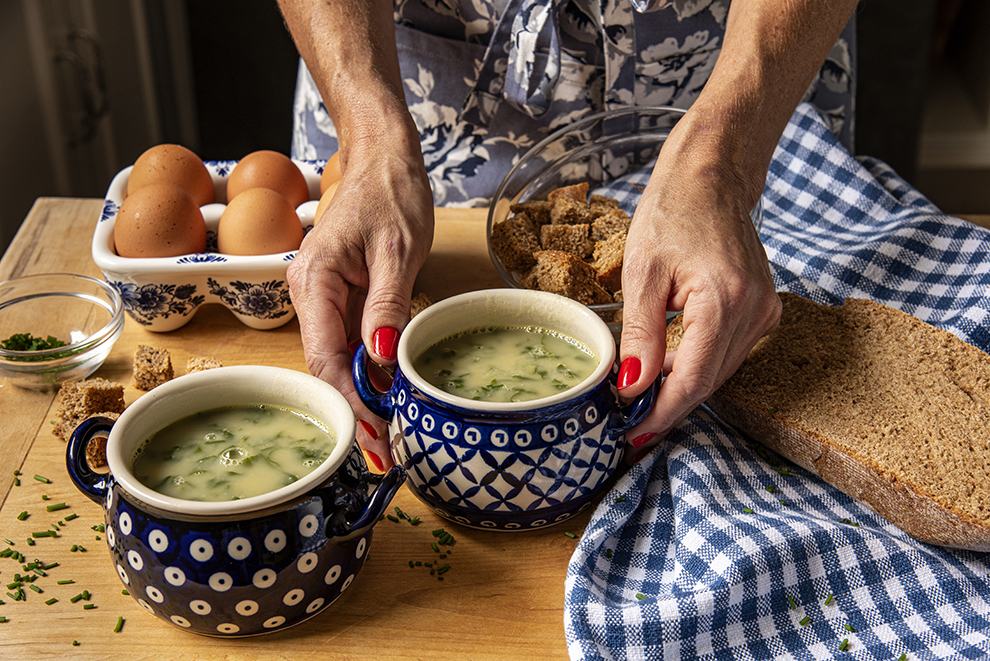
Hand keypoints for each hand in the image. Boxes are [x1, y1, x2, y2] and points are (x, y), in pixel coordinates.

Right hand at [287, 144, 433, 470]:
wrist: (385, 161)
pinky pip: (349, 345)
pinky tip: (386, 402)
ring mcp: (323, 299)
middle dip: (353, 412)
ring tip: (387, 440)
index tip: (374, 436)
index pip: (323, 357)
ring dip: (360, 400)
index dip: (348, 401)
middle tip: (384, 455)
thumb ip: (387, 305)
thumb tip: (381, 361)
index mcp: (314, 280)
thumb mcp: (398, 249)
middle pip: (325, 367)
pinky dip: (368, 376)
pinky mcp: (342, 300)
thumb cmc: (391, 194)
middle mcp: (309, 294)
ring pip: (336, 361)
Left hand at [616, 116, 780, 462]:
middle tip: (626, 423)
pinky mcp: (761, 310)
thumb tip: (632, 388)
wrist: (711, 176)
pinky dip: (695, 364)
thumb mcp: (642, 273)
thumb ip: (639, 335)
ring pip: (717, 370)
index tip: (632, 437)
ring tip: (638, 397)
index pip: (694, 379)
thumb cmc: (673, 211)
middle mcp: (756, 311)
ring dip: (679, 386)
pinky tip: (666, 366)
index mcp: (725, 300)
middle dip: (666, 405)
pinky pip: (725, 352)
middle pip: (708, 381)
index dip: (662, 414)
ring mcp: (764, 311)